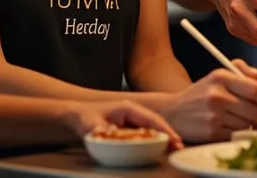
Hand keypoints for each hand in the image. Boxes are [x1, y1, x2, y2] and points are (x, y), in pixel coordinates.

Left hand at [63, 100, 182, 149]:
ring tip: (174, 148)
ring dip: (163, 137)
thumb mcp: (91, 125)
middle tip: (178, 146)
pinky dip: (155, 139)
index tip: (172, 138)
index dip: (162, 128)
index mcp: (128, 108)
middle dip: (168, 133)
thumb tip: (109, 137)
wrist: (77, 115)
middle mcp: (133, 112)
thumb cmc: (85, 117)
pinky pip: (147, 132)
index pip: (150, 117)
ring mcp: (133, 119)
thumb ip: (100, 131)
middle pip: (155, 122)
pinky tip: (161, 147)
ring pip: (152, 127)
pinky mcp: (131, 126)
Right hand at [162, 59, 256, 141]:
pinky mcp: (211, 132)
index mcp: (221, 77)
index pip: (256, 89)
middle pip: (256, 110)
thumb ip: (242, 71)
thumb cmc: (201, 94)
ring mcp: (214, 115)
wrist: (172, 112)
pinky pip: (238, 135)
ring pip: (250, 124)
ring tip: (256, 123)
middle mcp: (217, 94)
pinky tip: (242, 130)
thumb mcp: (219, 75)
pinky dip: (245, 134)